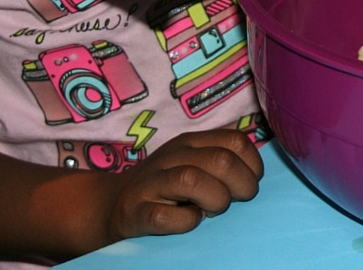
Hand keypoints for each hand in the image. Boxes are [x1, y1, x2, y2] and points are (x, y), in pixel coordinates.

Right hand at [90, 129, 262, 248]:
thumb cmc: (163, 188)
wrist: (108, 206)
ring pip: (193, 180)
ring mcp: (152, 182)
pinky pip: (166, 216)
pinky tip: (189, 222)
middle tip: (236, 201)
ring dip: (215, 200)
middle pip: (220, 160)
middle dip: (241, 185)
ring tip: (213, 211)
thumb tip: (254, 174)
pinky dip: (185, 222)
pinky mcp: (136, 212)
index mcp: (191, 142)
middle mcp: (173, 156)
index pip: (235, 141)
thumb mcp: (191, 163)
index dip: (252, 164)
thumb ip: (219, 161)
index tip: (251, 182)